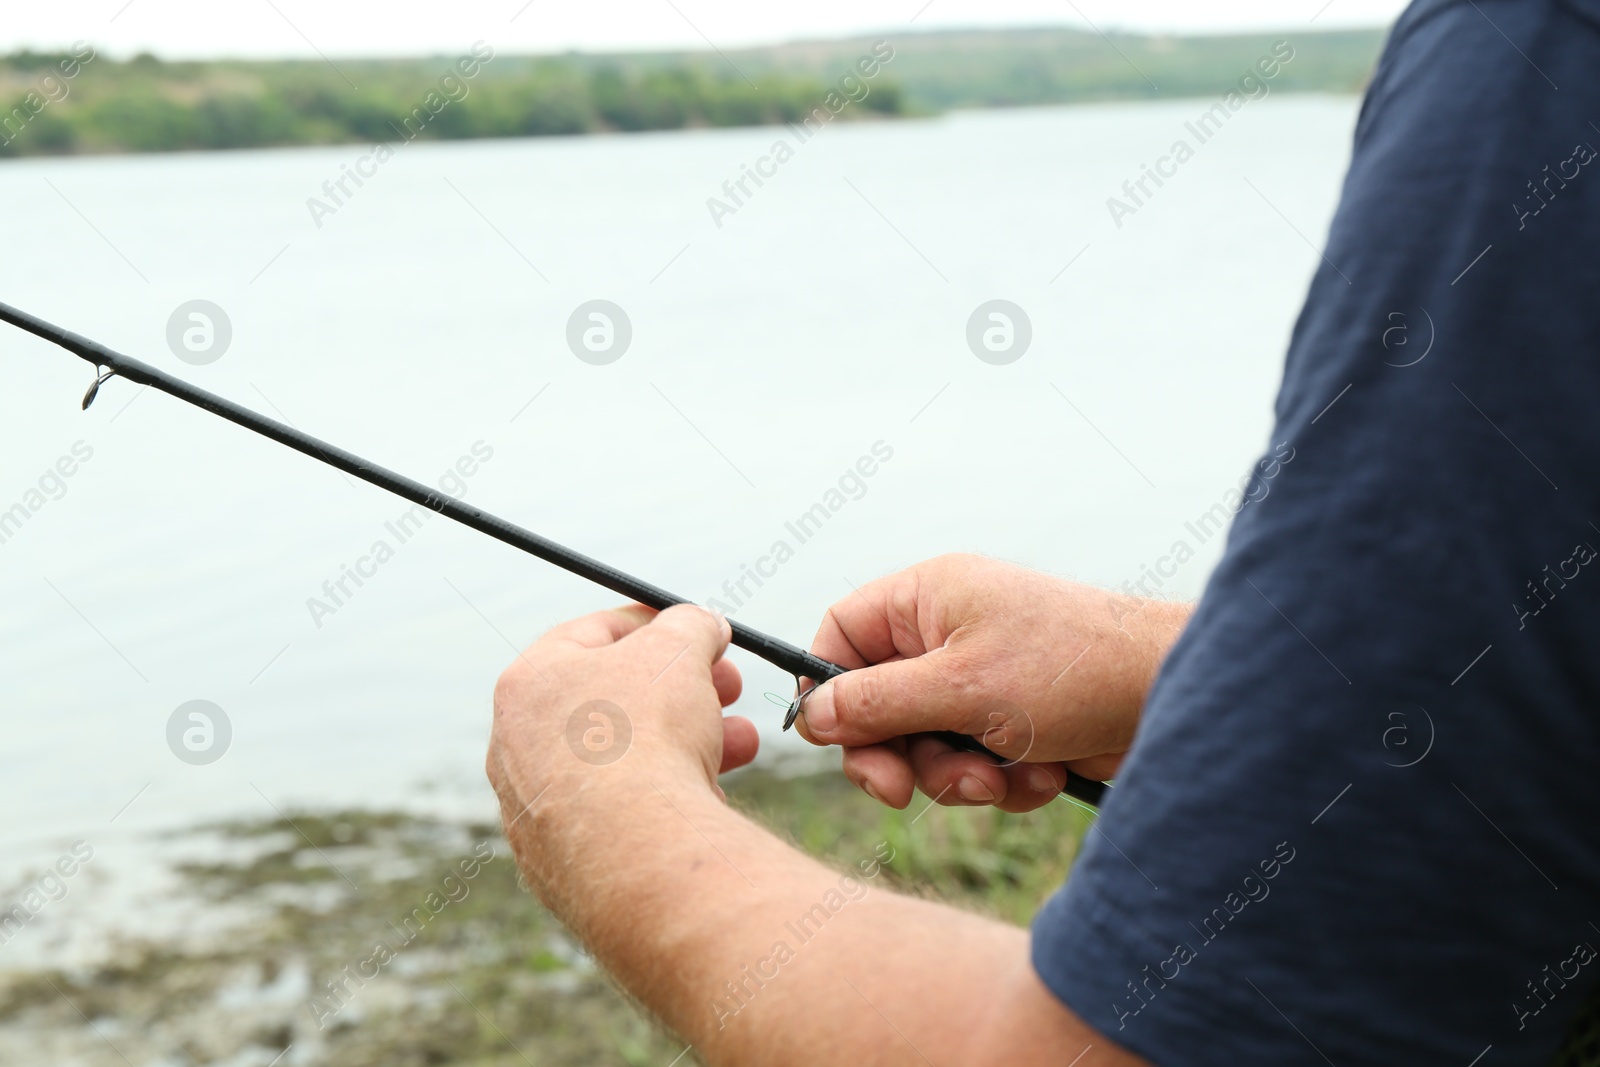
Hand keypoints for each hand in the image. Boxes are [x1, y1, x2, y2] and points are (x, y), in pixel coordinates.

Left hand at [486, 604, 750, 894]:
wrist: (637, 851)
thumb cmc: (647, 735)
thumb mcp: (679, 649)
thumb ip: (690, 625)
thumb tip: (703, 624)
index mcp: (527, 685)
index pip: (592, 634)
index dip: (655, 626)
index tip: (697, 632)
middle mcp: (516, 748)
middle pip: (610, 701)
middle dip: (680, 690)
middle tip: (728, 688)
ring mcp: (535, 812)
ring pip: (622, 761)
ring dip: (687, 743)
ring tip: (741, 742)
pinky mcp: (562, 864)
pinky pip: (621, 816)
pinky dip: (664, 799)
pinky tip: (708, 796)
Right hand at [794, 554, 1188, 812]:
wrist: (1174, 698)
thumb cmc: (1071, 671)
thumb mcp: (960, 690)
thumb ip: (877, 703)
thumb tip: (813, 716)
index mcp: (926, 599)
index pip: (841, 636)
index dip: (829, 690)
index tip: (836, 742)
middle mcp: (947, 634)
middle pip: (878, 705)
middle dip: (902, 755)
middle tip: (905, 792)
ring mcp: (983, 678)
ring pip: (927, 745)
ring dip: (959, 776)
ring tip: (1006, 779)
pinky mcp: (1016, 720)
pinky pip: (975, 762)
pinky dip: (1003, 780)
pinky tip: (1044, 776)